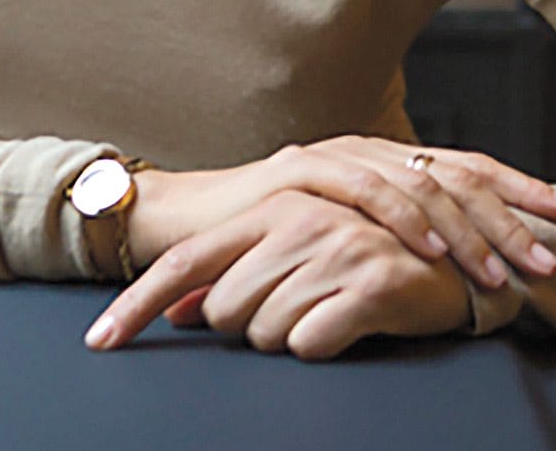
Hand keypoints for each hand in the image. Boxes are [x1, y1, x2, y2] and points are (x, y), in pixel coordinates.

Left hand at [88, 192, 472, 359]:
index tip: (99, 341)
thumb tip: (184, 313)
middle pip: (224, 310)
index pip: (187, 263)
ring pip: (264, 333)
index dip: (137, 304)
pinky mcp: (367, 284)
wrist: (456, 257)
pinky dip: (323, 346)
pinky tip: (350, 323)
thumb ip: (238, 277)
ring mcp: (333, 249)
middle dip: (251, 325)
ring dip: (292, 335)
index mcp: (273, 208)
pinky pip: (308, 345)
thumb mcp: (299, 257)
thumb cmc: (370, 259)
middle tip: (300, 307)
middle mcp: (297, 220)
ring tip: (329, 311)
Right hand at [128, 138, 555, 291]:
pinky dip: (402, 218)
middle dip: (509, 216)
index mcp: (382, 162)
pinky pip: (362, 192)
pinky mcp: (297, 174)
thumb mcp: (339, 239)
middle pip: (454, 175)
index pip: (463, 168)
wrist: (183, 224)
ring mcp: (332, 157)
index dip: (517, 187)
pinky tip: (430, 247)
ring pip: (418, 183)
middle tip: (551, 256)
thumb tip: (458, 263)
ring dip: (466, 231)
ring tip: (501, 272)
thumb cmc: (266, 241)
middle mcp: (365, 151)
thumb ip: (388, 238)